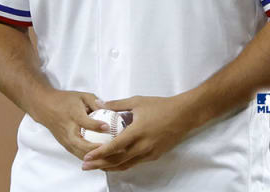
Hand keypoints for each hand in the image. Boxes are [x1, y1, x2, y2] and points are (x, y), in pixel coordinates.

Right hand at [30, 90, 108, 160]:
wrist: (44, 107)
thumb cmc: (67, 100)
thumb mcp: (83, 96)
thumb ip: (96, 103)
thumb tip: (111, 110)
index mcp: (73, 115)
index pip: (85, 122)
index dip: (96, 125)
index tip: (108, 127)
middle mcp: (68, 130)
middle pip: (80, 144)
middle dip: (95, 149)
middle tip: (110, 149)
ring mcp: (65, 139)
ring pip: (79, 152)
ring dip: (93, 157)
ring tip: (108, 156)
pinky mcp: (64, 144)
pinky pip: (77, 153)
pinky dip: (88, 157)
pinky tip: (100, 157)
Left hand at [81, 94, 197, 171]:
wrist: (185, 114)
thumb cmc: (161, 106)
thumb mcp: (138, 102)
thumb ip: (117, 104)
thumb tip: (99, 104)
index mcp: (137, 132)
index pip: (114, 147)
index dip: (98, 154)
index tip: (86, 157)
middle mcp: (143, 146)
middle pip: (117, 161)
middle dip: (99, 165)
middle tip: (85, 166)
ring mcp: (149, 153)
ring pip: (126, 165)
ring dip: (110, 167)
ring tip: (97, 166)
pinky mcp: (155, 155)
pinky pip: (135, 163)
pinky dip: (123, 164)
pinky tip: (115, 162)